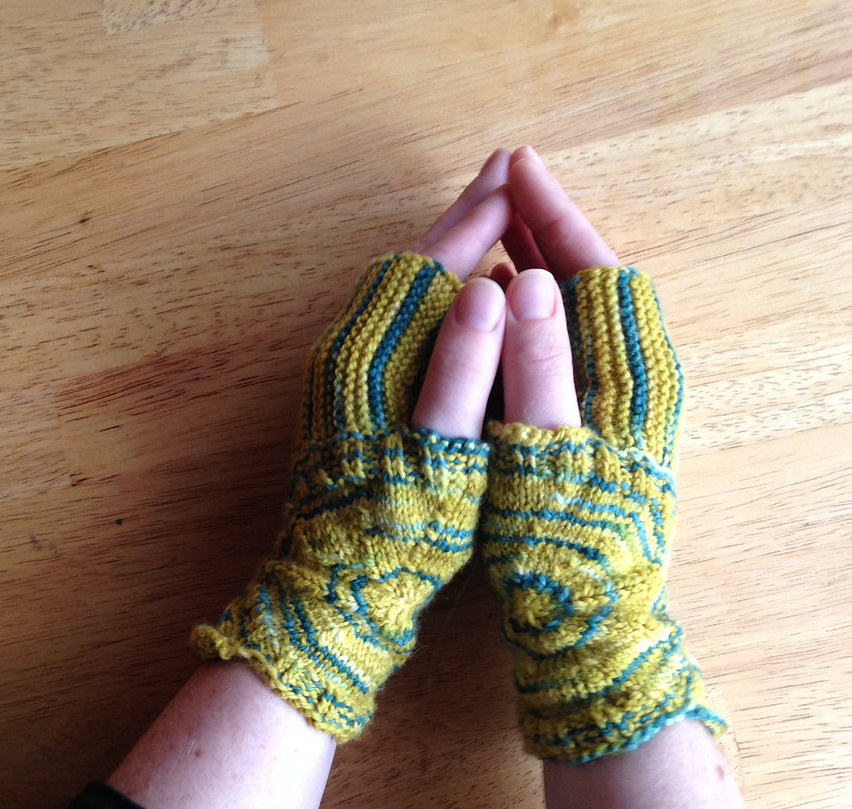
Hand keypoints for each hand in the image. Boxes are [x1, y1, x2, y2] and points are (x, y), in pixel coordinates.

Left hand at [190, 152, 519, 740]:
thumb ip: (463, 371)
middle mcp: (346, 353)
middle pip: (409, 265)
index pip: (429, 266)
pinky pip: (396, 323)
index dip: (477, 222)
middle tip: (505, 175)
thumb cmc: (395, 530)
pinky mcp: (346, 397)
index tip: (517, 178)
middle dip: (461, 220)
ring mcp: (342, 374)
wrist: (333, 590)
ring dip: (447, 253)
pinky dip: (435, 297)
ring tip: (494, 222)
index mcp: (368, 358)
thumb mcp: (441, 455)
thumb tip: (490, 288)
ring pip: (400, 292)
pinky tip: (465, 302)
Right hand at [477, 148, 722, 761]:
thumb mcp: (544, 457)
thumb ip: (539, 369)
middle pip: (593, 277)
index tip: (515, 165)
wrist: (588, 627)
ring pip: (580, 308)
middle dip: (546, 226)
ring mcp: (620, 400)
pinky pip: (567, 340)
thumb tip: (526, 282)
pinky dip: (534, 308)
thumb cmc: (565, 549)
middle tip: (501, 178)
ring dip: (540, 262)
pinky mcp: (601, 423)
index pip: (596, 267)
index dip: (552, 214)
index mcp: (631, 379)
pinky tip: (499, 303)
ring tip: (495, 224)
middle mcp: (635, 379)